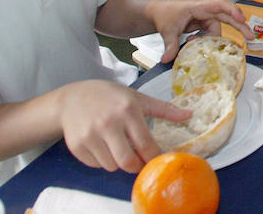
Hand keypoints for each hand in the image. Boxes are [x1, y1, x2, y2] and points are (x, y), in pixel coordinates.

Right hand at [59, 80, 191, 172]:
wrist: (73, 98)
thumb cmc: (110, 97)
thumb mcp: (138, 97)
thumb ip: (164, 109)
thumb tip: (189, 115)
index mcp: (128, 110)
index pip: (145, 144)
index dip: (155, 157)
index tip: (160, 161)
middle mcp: (108, 123)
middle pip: (128, 161)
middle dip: (137, 166)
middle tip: (141, 161)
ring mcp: (90, 135)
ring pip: (112, 166)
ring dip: (119, 162)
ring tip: (119, 147)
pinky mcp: (77, 146)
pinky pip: (97, 165)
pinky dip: (103, 161)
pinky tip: (103, 146)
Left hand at [147, 0, 253, 61]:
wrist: (157, 14)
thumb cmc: (164, 14)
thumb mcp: (167, 29)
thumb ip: (170, 44)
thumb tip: (168, 59)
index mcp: (200, 7)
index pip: (220, 5)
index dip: (232, 11)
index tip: (241, 19)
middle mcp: (206, 11)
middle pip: (228, 16)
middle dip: (240, 26)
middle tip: (250, 37)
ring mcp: (205, 19)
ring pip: (217, 29)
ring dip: (212, 39)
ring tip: (194, 42)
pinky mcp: (203, 26)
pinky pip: (211, 35)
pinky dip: (206, 41)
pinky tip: (193, 42)